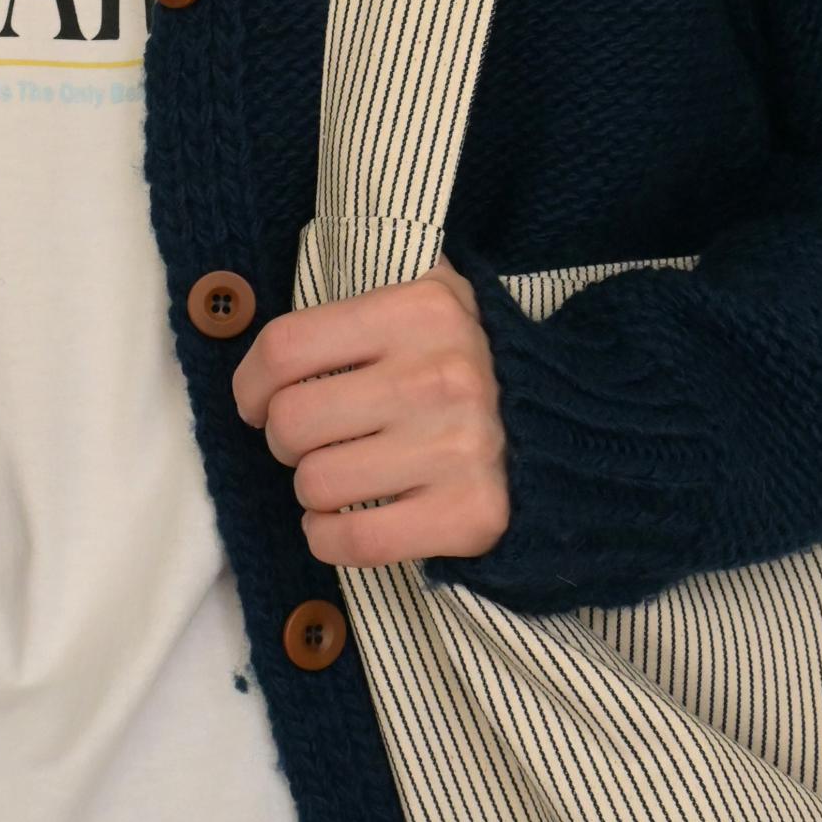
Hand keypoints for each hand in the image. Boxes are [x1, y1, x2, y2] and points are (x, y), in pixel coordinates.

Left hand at [231, 253, 509, 569]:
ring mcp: (459, 449)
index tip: (255, 401)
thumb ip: (364, 283)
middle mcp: (441, 376)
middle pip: (291, 422)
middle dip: (285, 440)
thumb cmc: (471, 363)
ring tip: (342, 474)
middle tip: (311, 441)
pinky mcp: (470, 516)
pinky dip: (328, 537)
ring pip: (314, 484)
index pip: (285, 349)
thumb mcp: (434, 295)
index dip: (250, 384)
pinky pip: (353, 538)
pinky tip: (340, 522)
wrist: (571, 430)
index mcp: (421, 310)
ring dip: (312, 490)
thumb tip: (278, 312)